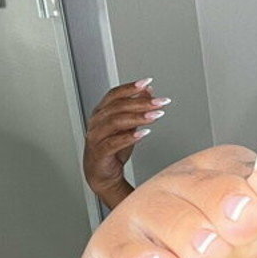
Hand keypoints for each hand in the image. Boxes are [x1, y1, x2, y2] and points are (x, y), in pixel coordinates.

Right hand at [83, 78, 169, 202]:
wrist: (102, 175)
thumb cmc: (113, 150)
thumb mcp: (128, 126)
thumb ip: (135, 108)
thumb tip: (148, 91)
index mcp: (101, 112)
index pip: (114, 95)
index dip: (130, 87)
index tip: (147, 82)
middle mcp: (96, 122)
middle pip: (118, 107)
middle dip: (141, 102)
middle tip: (160, 102)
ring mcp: (96, 137)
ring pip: (115, 122)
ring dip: (138, 117)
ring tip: (156, 115)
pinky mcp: (100, 152)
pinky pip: (114, 143)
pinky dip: (129, 137)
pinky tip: (144, 133)